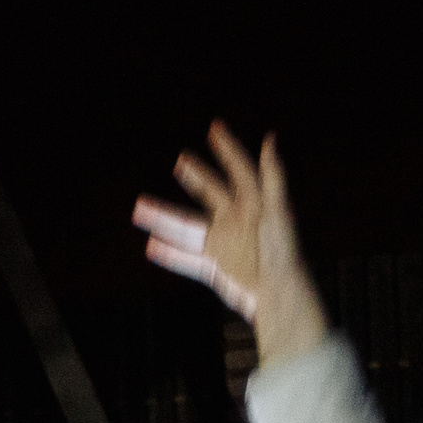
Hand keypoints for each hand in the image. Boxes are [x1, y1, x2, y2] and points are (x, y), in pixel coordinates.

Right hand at [132, 123, 327, 368]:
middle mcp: (236, 220)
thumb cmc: (283, 252)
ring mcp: (223, 244)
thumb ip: (273, 177)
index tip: (215, 129)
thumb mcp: (278, 212)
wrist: (278, 293)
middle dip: (196, 177)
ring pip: (188, 226)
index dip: (228, 149)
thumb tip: (270, 140)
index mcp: (252, 204)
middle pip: (210, 193)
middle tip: (180, 162)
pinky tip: (151, 246)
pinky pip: (188, 259)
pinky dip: (170, 254)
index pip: (239, 170)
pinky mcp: (216, 267)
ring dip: (164, 217)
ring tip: (139, 208)